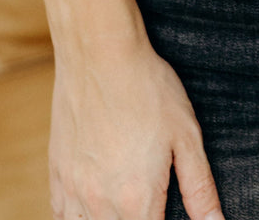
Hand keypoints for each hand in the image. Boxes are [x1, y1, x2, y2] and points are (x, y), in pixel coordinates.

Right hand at [49, 29, 225, 219]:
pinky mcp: (58, 176)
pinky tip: (95, 207)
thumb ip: (200, 188)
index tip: (168, 211)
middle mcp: (101, 205)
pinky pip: (62, 217)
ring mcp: (74, 192)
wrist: (100, 54)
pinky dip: (80, 219)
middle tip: (151, 202)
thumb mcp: (186, 135)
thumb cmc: (148, 89)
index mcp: (138, 200)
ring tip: (127, 203)